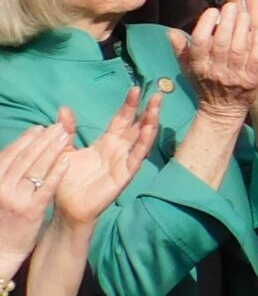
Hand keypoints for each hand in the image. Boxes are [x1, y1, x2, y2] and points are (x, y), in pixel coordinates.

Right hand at [0, 123, 74, 264]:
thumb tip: (20, 151)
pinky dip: (56, 172)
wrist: (1, 249)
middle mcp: (2, 187)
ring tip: (65, 136)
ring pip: (35, 168)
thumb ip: (6, 174)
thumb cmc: (1, 218)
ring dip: (52, 149)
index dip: (26, 139)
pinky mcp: (31, 210)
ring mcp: (16, 198)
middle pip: (24, 157)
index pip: (10, 154)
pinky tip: (67, 160)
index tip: (40, 128)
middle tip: (58, 127)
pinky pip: (46, 187)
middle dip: (42, 139)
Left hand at [50, 91, 162, 227]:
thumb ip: (67, 130)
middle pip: (137, 126)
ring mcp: (124, 161)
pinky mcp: (125, 174)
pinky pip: (137, 156)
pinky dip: (144, 142)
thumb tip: (64, 108)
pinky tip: (149, 128)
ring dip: (151, 122)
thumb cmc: (66, 180)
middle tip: (156, 93)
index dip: (129, 105)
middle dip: (147, 110)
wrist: (66, 207)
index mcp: (107, 143)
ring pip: (142, 139)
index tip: (136, 89)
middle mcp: (119, 150)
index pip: (122, 120)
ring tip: (157, 106)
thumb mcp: (63, 150)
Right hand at [172, 0, 257, 120]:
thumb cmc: (205, 84)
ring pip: (239, 48)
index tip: (213, 10)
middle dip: (227, 22)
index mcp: (199, 66)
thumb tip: (171, 31)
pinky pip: (255, 57)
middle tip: (232, 5)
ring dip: (242, 28)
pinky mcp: (252, 79)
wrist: (223, 110)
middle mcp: (216, 71)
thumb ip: (181, 49)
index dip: (205, 25)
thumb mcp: (188, 69)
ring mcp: (235, 76)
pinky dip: (257, 42)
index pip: (199, 43)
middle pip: (221, 43)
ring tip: (245, 12)